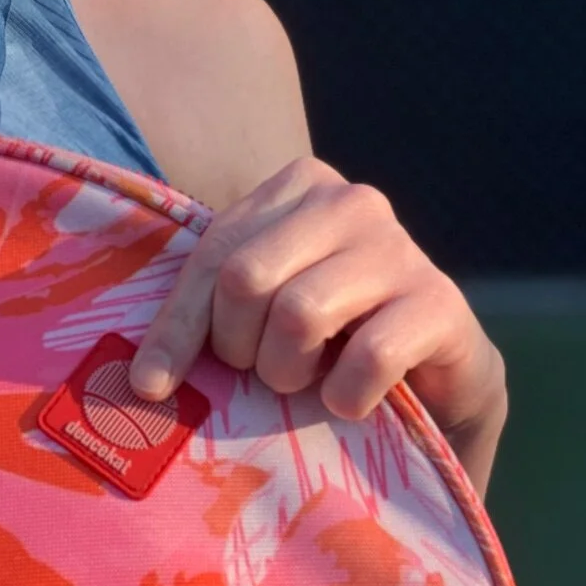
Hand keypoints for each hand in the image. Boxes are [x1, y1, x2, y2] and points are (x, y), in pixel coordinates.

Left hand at [131, 157, 506, 489]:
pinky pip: (370, 356)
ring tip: (308, 382)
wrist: (440, 378)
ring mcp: (402, 248)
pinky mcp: (442, 304)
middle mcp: (353, 201)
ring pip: (300, 314)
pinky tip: (351, 400)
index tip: (152, 385)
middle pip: (247, 279)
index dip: (177, 326)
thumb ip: (212, 309)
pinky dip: (347, 395)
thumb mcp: (265, 309)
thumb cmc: (333, 340)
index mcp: (300, 185)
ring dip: (290, 373)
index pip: (214, 253)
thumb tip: (143, 380)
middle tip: (264, 373)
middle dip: (241, 348)